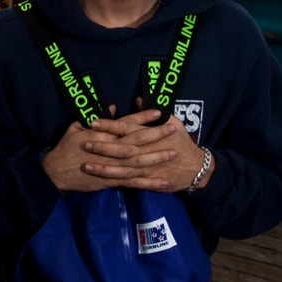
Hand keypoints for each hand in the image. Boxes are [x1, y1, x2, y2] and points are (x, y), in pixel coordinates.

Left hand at [82, 111, 208, 191]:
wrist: (197, 167)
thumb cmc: (182, 141)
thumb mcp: (173, 122)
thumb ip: (152, 113)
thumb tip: (138, 98)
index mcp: (151, 134)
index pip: (127, 127)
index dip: (110, 125)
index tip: (93, 122)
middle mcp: (147, 151)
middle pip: (121, 148)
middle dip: (102, 146)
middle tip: (84, 142)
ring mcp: (147, 168)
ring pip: (123, 168)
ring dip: (104, 167)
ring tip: (86, 165)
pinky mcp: (148, 181)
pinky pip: (131, 182)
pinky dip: (117, 182)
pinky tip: (102, 182)